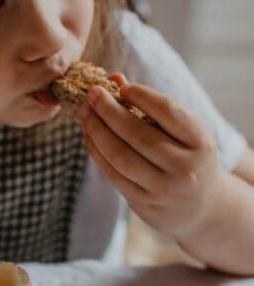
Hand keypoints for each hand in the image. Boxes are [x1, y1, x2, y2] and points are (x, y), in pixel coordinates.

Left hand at [77, 78, 221, 241]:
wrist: (200, 207)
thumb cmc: (187, 158)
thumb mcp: (183, 133)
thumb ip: (152, 107)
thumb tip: (114, 78)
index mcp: (201, 142)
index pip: (168, 112)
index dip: (142, 96)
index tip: (121, 86)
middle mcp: (184, 168)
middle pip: (138, 134)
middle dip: (110, 111)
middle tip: (92, 94)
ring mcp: (162, 189)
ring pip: (121, 156)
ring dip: (98, 132)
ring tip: (85, 114)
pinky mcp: (143, 203)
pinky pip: (113, 175)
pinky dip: (97, 153)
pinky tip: (89, 136)